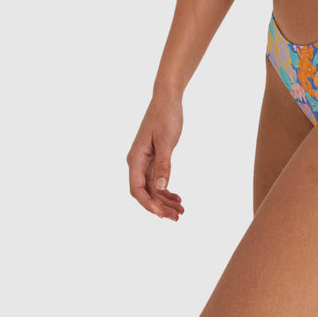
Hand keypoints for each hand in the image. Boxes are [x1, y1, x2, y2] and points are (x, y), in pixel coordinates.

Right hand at [127, 95, 184, 220]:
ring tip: (181, 211)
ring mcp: (145, 161)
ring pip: (153, 187)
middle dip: (159, 206)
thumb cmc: (165, 116)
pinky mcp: (153, 158)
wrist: (167, 99)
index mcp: (135, 158)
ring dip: (165, 200)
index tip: (162, 215)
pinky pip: (157, 179)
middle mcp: (137, 162)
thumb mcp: (166, 140)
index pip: (137, 189)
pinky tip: (177, 197)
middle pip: (145, 192)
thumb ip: (163, 164)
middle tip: (177, 217)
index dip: (148, 204)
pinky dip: (167, 189)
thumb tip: (162, 187)